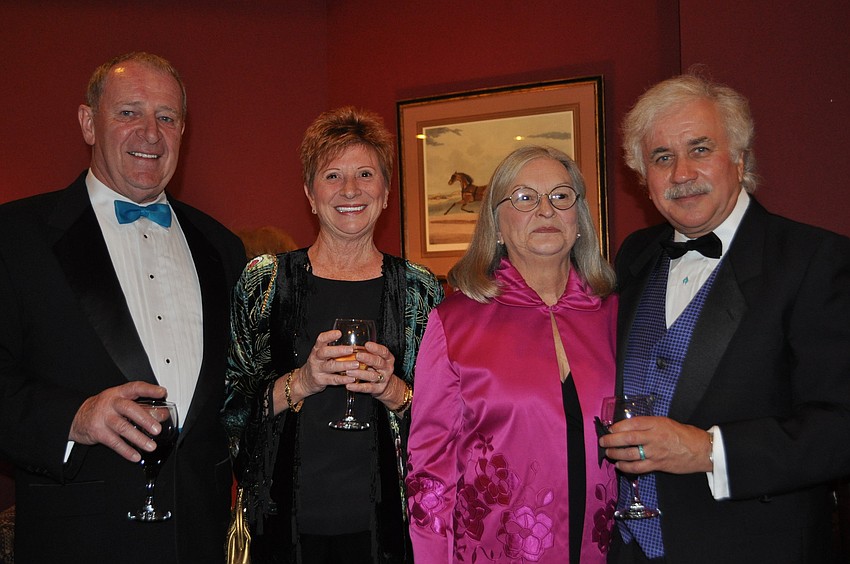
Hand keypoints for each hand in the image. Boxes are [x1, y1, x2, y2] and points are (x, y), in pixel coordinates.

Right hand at [69, 381, 167, 462]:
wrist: (79, 417)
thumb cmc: (105, 408)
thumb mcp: (121, 402)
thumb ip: (142, 406)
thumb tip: (163, 414)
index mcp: (119, 393)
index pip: (135, 388)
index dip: (149, 389)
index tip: (161, 393)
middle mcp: (111, 404)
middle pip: (129, 409)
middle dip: (145, 419)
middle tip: (157, 429)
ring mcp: (104, 418)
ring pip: (123, 427)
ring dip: (139, 438)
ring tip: (151, 446)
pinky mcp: (98, 432)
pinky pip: (114, 443)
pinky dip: (126, 450)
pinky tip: (136, 456)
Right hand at [272, 329, 357, 413]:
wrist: (305, 380)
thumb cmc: (318, 364)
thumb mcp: (322, 355)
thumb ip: (334, 349)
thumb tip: (355, 345)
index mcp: (317, 349)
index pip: (321, 340)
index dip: (329, 335)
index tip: (339, 333)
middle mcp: (316, 358)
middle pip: (325, 352)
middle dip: (338, 350)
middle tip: (351, 349)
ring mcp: (317, 370)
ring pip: (331, 366)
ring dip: (344, 365)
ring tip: (356, 364)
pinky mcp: (321, 380)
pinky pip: (333, 379)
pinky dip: (343, 379)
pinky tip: (352, 378)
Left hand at [344, 340, 395, 397]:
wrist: (386, 385)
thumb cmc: (377, 368)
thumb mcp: (377, 358)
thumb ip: (368, 353)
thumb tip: (352, 347)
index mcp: (387, 358)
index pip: (384, 352)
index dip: (376, 348)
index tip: (367, 345)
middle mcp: (387, 368)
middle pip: (378, 363)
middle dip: (368, 359)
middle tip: (358, 356)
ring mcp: (383, 379)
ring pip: (372, 376)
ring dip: (360, 373)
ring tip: (349, 371)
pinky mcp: (378, 389)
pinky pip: (367, 388)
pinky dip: (357, 387)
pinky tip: (349, 385)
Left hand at [598, 415, 712, 474]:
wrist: (700, 449)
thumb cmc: (683, 434)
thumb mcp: (665, 422)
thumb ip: (647, 424)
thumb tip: (628, 428)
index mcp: (655, 423)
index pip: (631, 423)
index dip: (617, 427)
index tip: (610, 429)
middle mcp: (654, 437)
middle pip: (627, 438)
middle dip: (611, 440)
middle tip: (602, 441)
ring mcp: (655, 452)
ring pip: (629, 454)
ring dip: (615, 454)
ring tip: (608, 453)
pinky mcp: (657, 465)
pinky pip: (637, 467)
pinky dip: (625, 467)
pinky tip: (619, 465)